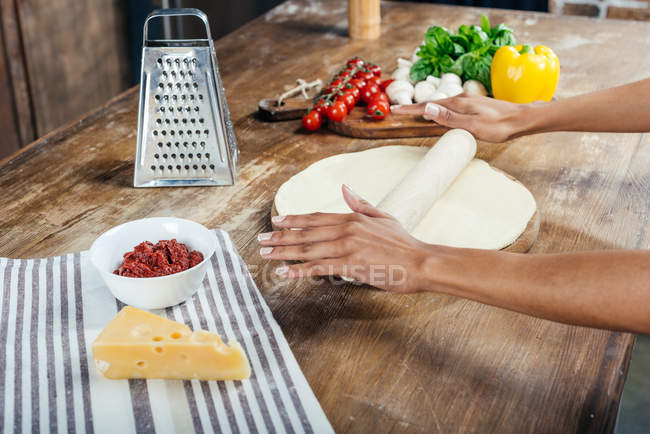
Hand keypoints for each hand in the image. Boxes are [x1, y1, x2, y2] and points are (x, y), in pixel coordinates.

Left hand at [258, 184, 433, 292]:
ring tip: (266, 254)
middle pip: (306, 233)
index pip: (316, 218)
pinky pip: (319, 267)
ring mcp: (347, 248)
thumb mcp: (383, 217)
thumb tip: (346, 188)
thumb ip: (361, 204)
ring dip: (284, 251)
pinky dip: (299, 269)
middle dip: (281, 236)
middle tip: (262, 239)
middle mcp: (346, 230)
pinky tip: (285, 272)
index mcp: (353, 219)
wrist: (422, 262)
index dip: (294, 219)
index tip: (277, 221)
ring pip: (308, 249)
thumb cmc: (405, 243)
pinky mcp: (350, 266)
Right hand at [391, 93, 535, 142]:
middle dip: (415, 108)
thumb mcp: (472, 126)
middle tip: (400, 111)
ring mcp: (469, 101)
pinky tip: (442, 115)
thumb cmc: (499, 126)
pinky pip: (452, 108)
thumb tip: (427, 108)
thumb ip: (449, 118)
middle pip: (433, 104)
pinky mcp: (475, 105)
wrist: (522, 119)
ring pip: (443, 105)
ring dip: (428, 109)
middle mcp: (462, 99)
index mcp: (459, 103)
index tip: (395, 110)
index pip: (428, 107)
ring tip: (415, 113)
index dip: (411, 109)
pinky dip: (440, 111)